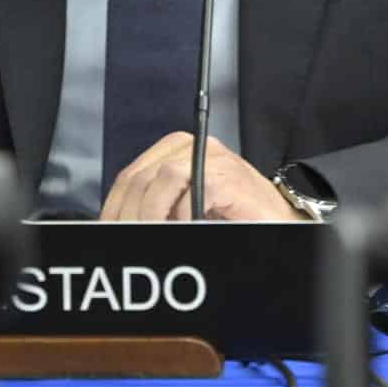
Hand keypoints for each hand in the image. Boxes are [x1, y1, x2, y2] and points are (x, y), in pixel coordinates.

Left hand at [100, 132, 302, 221]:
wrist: (277, 221)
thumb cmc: (234, 217)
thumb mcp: (184, 208)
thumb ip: (158, 206)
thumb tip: (119, 224)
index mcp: (178, 151)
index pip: (131, 176)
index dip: (114, 208)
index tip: (110, 231)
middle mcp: (194, 148)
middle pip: (140, 177)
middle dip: (130, 215)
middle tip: (132, 238)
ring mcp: (212, 158)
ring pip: (161, 178)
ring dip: (152, 215)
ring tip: (158, 234)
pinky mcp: (228, 174)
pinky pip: (190, 189)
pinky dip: (182, 214)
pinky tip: (186, 227)